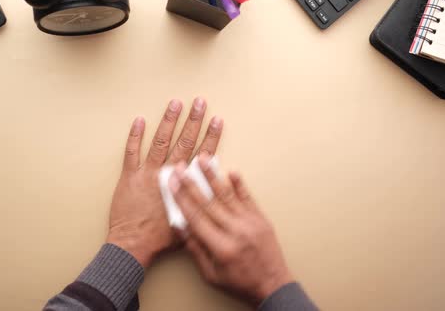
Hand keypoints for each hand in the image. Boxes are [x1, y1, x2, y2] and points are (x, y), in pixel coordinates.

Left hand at [106, 98, 223, 268]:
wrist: (134, 244)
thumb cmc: (161, 238)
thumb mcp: (188, 220)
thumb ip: (197, 203)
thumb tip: (208, 194)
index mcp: (184, 184)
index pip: (202, 155)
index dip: (211, 137)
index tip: (217, 121)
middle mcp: (167, 174)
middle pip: (184, 141)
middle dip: (194, 120)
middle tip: (200, 102)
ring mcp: (147, 173)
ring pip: (160, 141)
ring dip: (169, 121)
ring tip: (176, 103)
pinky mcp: (129, 176)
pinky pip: (132, 151)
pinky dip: (135, 135)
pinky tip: (140, 120)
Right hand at [170, 156, 292, 305]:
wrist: (273, 285)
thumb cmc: (240, 282)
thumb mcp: (211, 273)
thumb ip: (195, 248)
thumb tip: (179, 226)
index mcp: (221, 247)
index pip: (196, 217)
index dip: (181, 198)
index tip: (172, 184)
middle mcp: (236, 231)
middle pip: (208, 202)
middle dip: (191, 183)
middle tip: (180, 167)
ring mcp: (251, 223)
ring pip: (227, 195)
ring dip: (213, 176)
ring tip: (203, 159)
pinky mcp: (261, 219)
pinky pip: (248, 198)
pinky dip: (239, 184)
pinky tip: (231, 171)